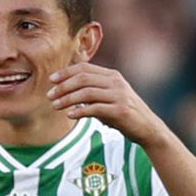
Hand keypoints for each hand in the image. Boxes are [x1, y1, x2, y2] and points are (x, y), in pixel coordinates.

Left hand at [48, 62, 166, 145]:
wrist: (147, 127)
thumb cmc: (122, 112)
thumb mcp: (107, 96)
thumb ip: (91, 90)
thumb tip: (64, 88)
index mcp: (112, 75)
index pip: (84, 68)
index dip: (66, 72)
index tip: (51, 80)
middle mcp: (116, 82)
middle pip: (83, 79)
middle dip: (63, 87)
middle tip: (49, 96)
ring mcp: (119, 96)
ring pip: (86, 93)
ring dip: (67, 99)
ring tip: (54, 106)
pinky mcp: (120, 111)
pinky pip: (95, 108)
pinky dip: (80, 111)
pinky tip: (69, 115)